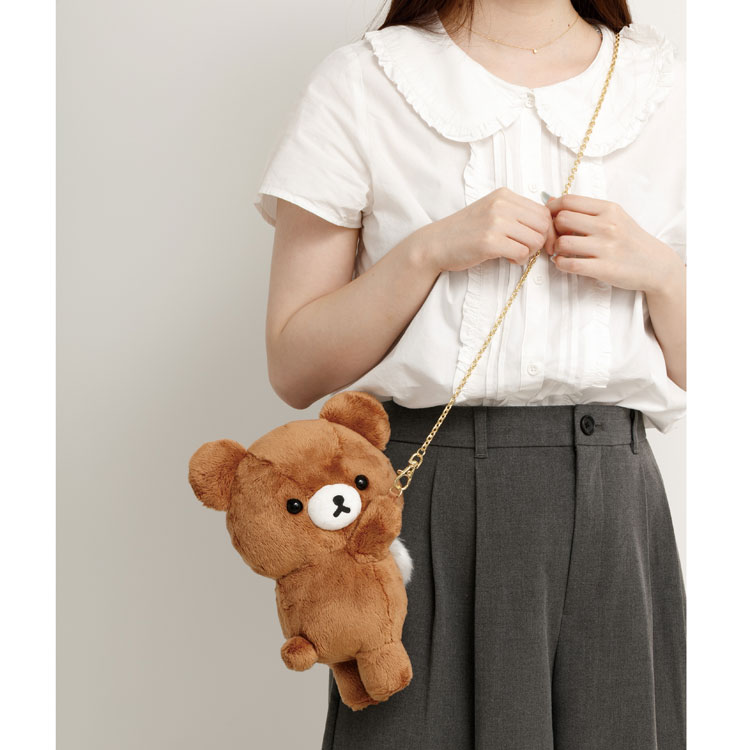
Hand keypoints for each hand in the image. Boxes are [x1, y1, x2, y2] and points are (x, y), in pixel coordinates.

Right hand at [418, 187, 554, 273]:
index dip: (547, 230)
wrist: (436, 244)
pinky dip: (518, 260)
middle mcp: (501, 205)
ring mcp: (495, 222)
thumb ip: (516, 214)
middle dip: (540, 242)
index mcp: (504, 195)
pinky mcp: (489, 242)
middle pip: (543, 225)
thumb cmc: (465, 232)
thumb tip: (548, 226)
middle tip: (526, 250)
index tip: (540, 242)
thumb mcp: (491, 212)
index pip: (543, 211)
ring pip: (535, 240)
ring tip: (513, 254)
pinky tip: (507, 259)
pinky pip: (522, 253)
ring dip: (529, 252)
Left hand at [545, 194, 683, 293]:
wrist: (656, 265)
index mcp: (609, 209)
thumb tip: (552, 201)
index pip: (569, 201)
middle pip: (562, 219)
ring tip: (561, 252)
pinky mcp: (604, 268)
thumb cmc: (631, 240)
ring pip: (563, 242)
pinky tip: (564, 262)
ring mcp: (606, 247)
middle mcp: (607, 225)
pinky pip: (570, 264)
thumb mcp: (615, 217)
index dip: (552, 209)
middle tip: (555, 237)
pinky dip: (560, 264)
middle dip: (553, 229)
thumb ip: (586, 210)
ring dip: (556, 249)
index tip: (550, 218)